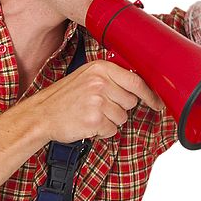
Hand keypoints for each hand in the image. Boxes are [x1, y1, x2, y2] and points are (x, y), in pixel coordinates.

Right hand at [9, 60, 165, 143]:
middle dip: (119, 108)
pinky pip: (111, 130)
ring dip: (109, 121)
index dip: (150, 94)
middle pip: (131, 101)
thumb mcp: (86, 77)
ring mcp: (97, 101)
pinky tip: (87, 124)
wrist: (41, 115)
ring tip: (90, 114)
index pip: (136, 81)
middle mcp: (100, 82)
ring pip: (122, 118)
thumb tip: (140, 85)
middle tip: (99, 107)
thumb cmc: (64, 98)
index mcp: (100, 68)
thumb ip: (111, 78)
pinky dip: (102, 131)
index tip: (158, 102)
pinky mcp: (94, 120)